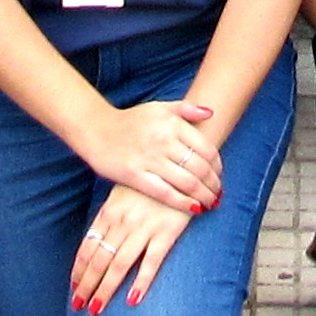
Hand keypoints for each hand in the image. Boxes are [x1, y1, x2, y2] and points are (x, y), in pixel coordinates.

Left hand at [72, 187, 193, 312]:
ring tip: (96, 308)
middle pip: (99, 259)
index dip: (79, 269)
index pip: (88, 246)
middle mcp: (123, 222)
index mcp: (110, 212)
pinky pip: (151, 262)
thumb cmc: (151, 180)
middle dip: (87, 284)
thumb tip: (98, 238)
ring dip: (105, 288)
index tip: (74, 286)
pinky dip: (141, 281)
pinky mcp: (166, 232)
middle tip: (78, 305)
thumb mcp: (123, 192)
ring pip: (119, 265)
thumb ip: (111, 214)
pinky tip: (132, 299)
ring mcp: (144, 228)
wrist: (181, 164)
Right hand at [77, 96, 222, 213]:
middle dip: (213, 184)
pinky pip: (166, 193)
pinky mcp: (136, 176)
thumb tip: (211, 113)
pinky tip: (193, 208)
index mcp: (172, 124)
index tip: (219, 175)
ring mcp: (150, 160)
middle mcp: (164, 141)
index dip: (218, 166)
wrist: (96, 130)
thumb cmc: (131, 120)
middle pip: (200, 168)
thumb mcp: (159, 107)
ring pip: (187, 183)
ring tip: (210, 203)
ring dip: (204, 196)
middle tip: (217, 193)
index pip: (207, 149)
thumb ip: (186, 108)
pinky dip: (183, 203)